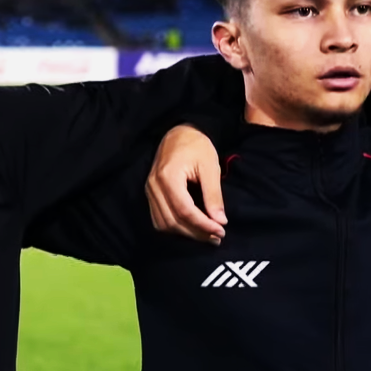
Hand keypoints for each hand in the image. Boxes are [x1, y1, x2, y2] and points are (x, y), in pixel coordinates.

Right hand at [146, 124, 226, 243]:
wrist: (179, 133)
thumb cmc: (197, 146)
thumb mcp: (210, 167)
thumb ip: (213, 194)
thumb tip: (220, 221)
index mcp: (168, 177)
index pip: (184, 210)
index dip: (203, 225)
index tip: (221, 231)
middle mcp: (154, 186)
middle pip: (173, 220)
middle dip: (196, 232)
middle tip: (217, 237)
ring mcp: (149, 191)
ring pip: (164, 223)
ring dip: (185, 233)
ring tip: (206, 235)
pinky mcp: (150, 194)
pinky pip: (159, 219)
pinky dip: (174, 227)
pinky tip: (191, 227)